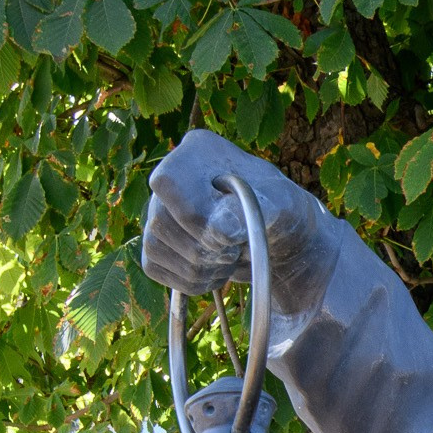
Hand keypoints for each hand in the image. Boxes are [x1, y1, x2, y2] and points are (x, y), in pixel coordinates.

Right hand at [141, 129, 337, 314]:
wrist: (275, 233)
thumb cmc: (279, 210)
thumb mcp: (278, 205)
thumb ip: (249, 211)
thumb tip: (218, 227)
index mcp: (197, 151)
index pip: (168, 183)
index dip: (195, 218)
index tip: (230, 237)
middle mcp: (170, 177)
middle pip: (160, 222)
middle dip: (203, 249)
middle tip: (235, 251)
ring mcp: (158, 209)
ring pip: (154, 248)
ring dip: (199, 268)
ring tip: (229, 260)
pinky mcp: (157, 243)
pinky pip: (154, 267)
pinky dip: (188, 281)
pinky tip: (215, 272)